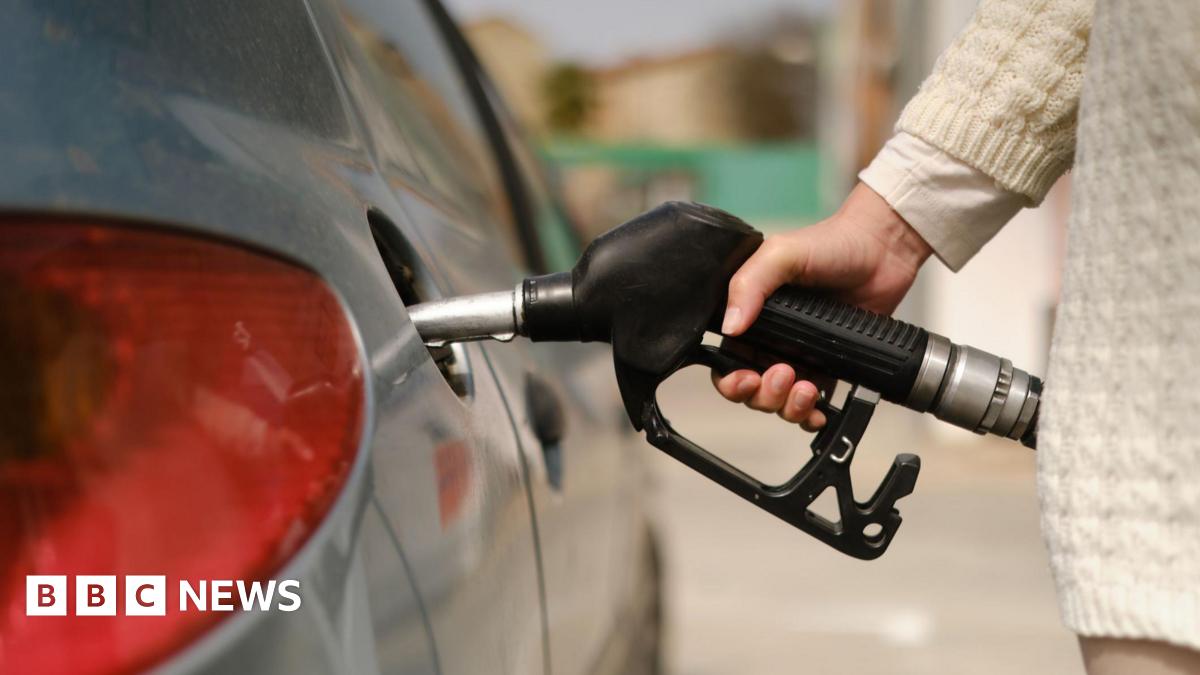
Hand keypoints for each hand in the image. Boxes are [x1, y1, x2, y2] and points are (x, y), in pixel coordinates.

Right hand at [711, 182, 932, 429]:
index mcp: (751, 315)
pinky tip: (819, 410)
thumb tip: (730, 325)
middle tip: (784, 374)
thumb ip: (749, 284)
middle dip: (763, 395)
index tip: (747, 378)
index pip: (726, 360)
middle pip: (751, 390)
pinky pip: (812, 404)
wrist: (882, 251)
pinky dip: (811, 416)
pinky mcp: (829, 367)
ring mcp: (800, 355)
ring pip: (779, 402)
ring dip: (789, 406)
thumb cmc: (832, 243)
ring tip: (807, 388)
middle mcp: (771, 339)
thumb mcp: (780, 254)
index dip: (731, 379)